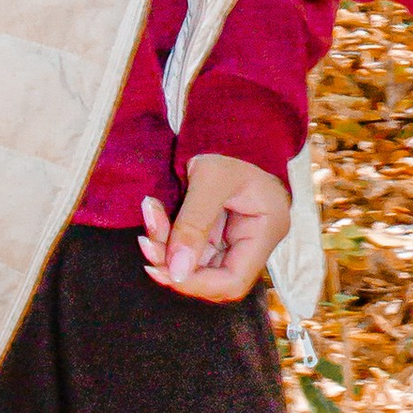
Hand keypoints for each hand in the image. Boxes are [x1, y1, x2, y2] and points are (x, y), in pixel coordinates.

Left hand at [140, 153, 291, 300]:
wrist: (228, 128)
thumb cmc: (229, 146)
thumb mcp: (211, 179)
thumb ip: (193, 224)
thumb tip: (176, 271)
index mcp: (266, 231)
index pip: (234, 281)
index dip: (197, 284)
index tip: (165, 269)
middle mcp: (251, 242)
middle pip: (211, 277)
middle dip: (174, 264)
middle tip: (146, 243)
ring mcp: (232, 239)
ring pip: (194, 263)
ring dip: (164, 247)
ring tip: (148, 217)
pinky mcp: (215, 232)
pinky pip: (187, 246)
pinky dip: (166, 234)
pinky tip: (153, 214)